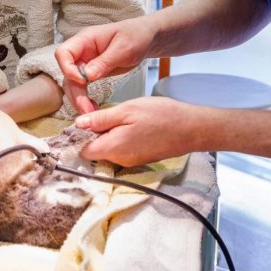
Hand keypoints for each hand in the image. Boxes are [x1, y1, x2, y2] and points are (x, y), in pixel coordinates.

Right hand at [56, 17, 157, 114]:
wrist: (146, 38)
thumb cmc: (135, 36)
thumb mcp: (124, 48)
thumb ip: (105, 61)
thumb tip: (87, 76)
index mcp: (85, 39)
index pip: (63, 53)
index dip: (67, 68)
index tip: (83, 81)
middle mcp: (81, 52)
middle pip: (66, 73)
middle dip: (75, 92)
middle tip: (86, 109)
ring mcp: (85, 63)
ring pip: (73, 83)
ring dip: (79, 99)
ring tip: (91, 114)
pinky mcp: (92, 73)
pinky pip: (83, 88)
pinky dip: (86, 99)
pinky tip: (94, 108)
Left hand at [74, 98, 211, 165]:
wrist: (192, 129)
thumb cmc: (161, 116)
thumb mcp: (127, 110)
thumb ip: (100, 119)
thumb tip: (78, 124)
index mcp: (113, 148)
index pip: (83, 151)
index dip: (78, 137)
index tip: (81, 121)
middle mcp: (120, 160)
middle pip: (95, 150)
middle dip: (93, 134)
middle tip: (101, 112)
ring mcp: (131, 161)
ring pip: (108, 149)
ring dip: (108, 134)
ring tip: (119, 116)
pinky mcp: (140, 158)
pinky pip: (121, 149)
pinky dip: (120, 137)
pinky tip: (130, 124)